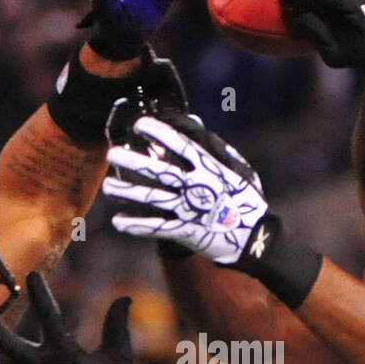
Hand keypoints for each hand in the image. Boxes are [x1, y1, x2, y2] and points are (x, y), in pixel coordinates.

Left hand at [104, 112, 269, 263]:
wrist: (256, 240)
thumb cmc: (246, 202)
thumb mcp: (238, 171)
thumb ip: (217, 148)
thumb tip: (196, 123)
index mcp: (210, 169)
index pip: (181, 146)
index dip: (160, 133)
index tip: (140, 124)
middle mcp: (196, 187)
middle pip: (160, 171)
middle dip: (135, 162)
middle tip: (113, 154)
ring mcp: (189, 210)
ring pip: (152, 199)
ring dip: (127, 192)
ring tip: (108, 187)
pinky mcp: (185, 232)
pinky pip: (156, 228)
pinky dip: (136, 226)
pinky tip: (118, 222)